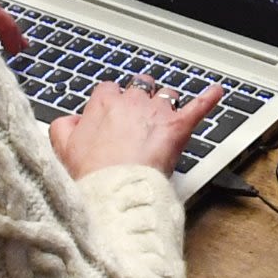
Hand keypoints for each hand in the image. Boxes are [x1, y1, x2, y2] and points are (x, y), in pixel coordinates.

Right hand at [50, 77, 219, 179]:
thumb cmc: (91, 174)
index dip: (113, 102)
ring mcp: (156, 112)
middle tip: (139, 116)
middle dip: (141, 98)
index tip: (113, 115)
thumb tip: (72, 120)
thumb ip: (64, 126)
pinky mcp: (178, 126)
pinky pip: (198, 106)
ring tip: (166, 115)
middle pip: (140, 87)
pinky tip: (216, 92)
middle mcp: (131, 101)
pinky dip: (209, 98)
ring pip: (167, 94)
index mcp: (103, 103)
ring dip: (167, 102)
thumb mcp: (61, 147)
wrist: (115, 191)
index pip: (109, 89)